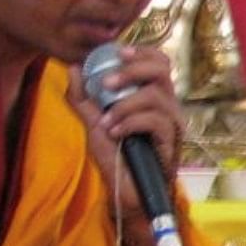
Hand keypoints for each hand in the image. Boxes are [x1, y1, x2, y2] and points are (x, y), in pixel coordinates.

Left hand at [64, 42, 182, 220]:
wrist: (126, 193)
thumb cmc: (116, 158)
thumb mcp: (93, 123)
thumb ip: (83, 98)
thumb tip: (74, 68)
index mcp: (152, 97)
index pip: (157, 62)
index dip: (140, 52)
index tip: (117, 51)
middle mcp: (167, 106)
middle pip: (162, 69)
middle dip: (133, 69)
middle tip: (109, 81)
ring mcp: (172, 124)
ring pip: (156, 96)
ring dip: (125, 105)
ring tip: (106, 120)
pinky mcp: (171, 142)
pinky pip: (154, 121)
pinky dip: (130, 123)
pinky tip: (115, 133)